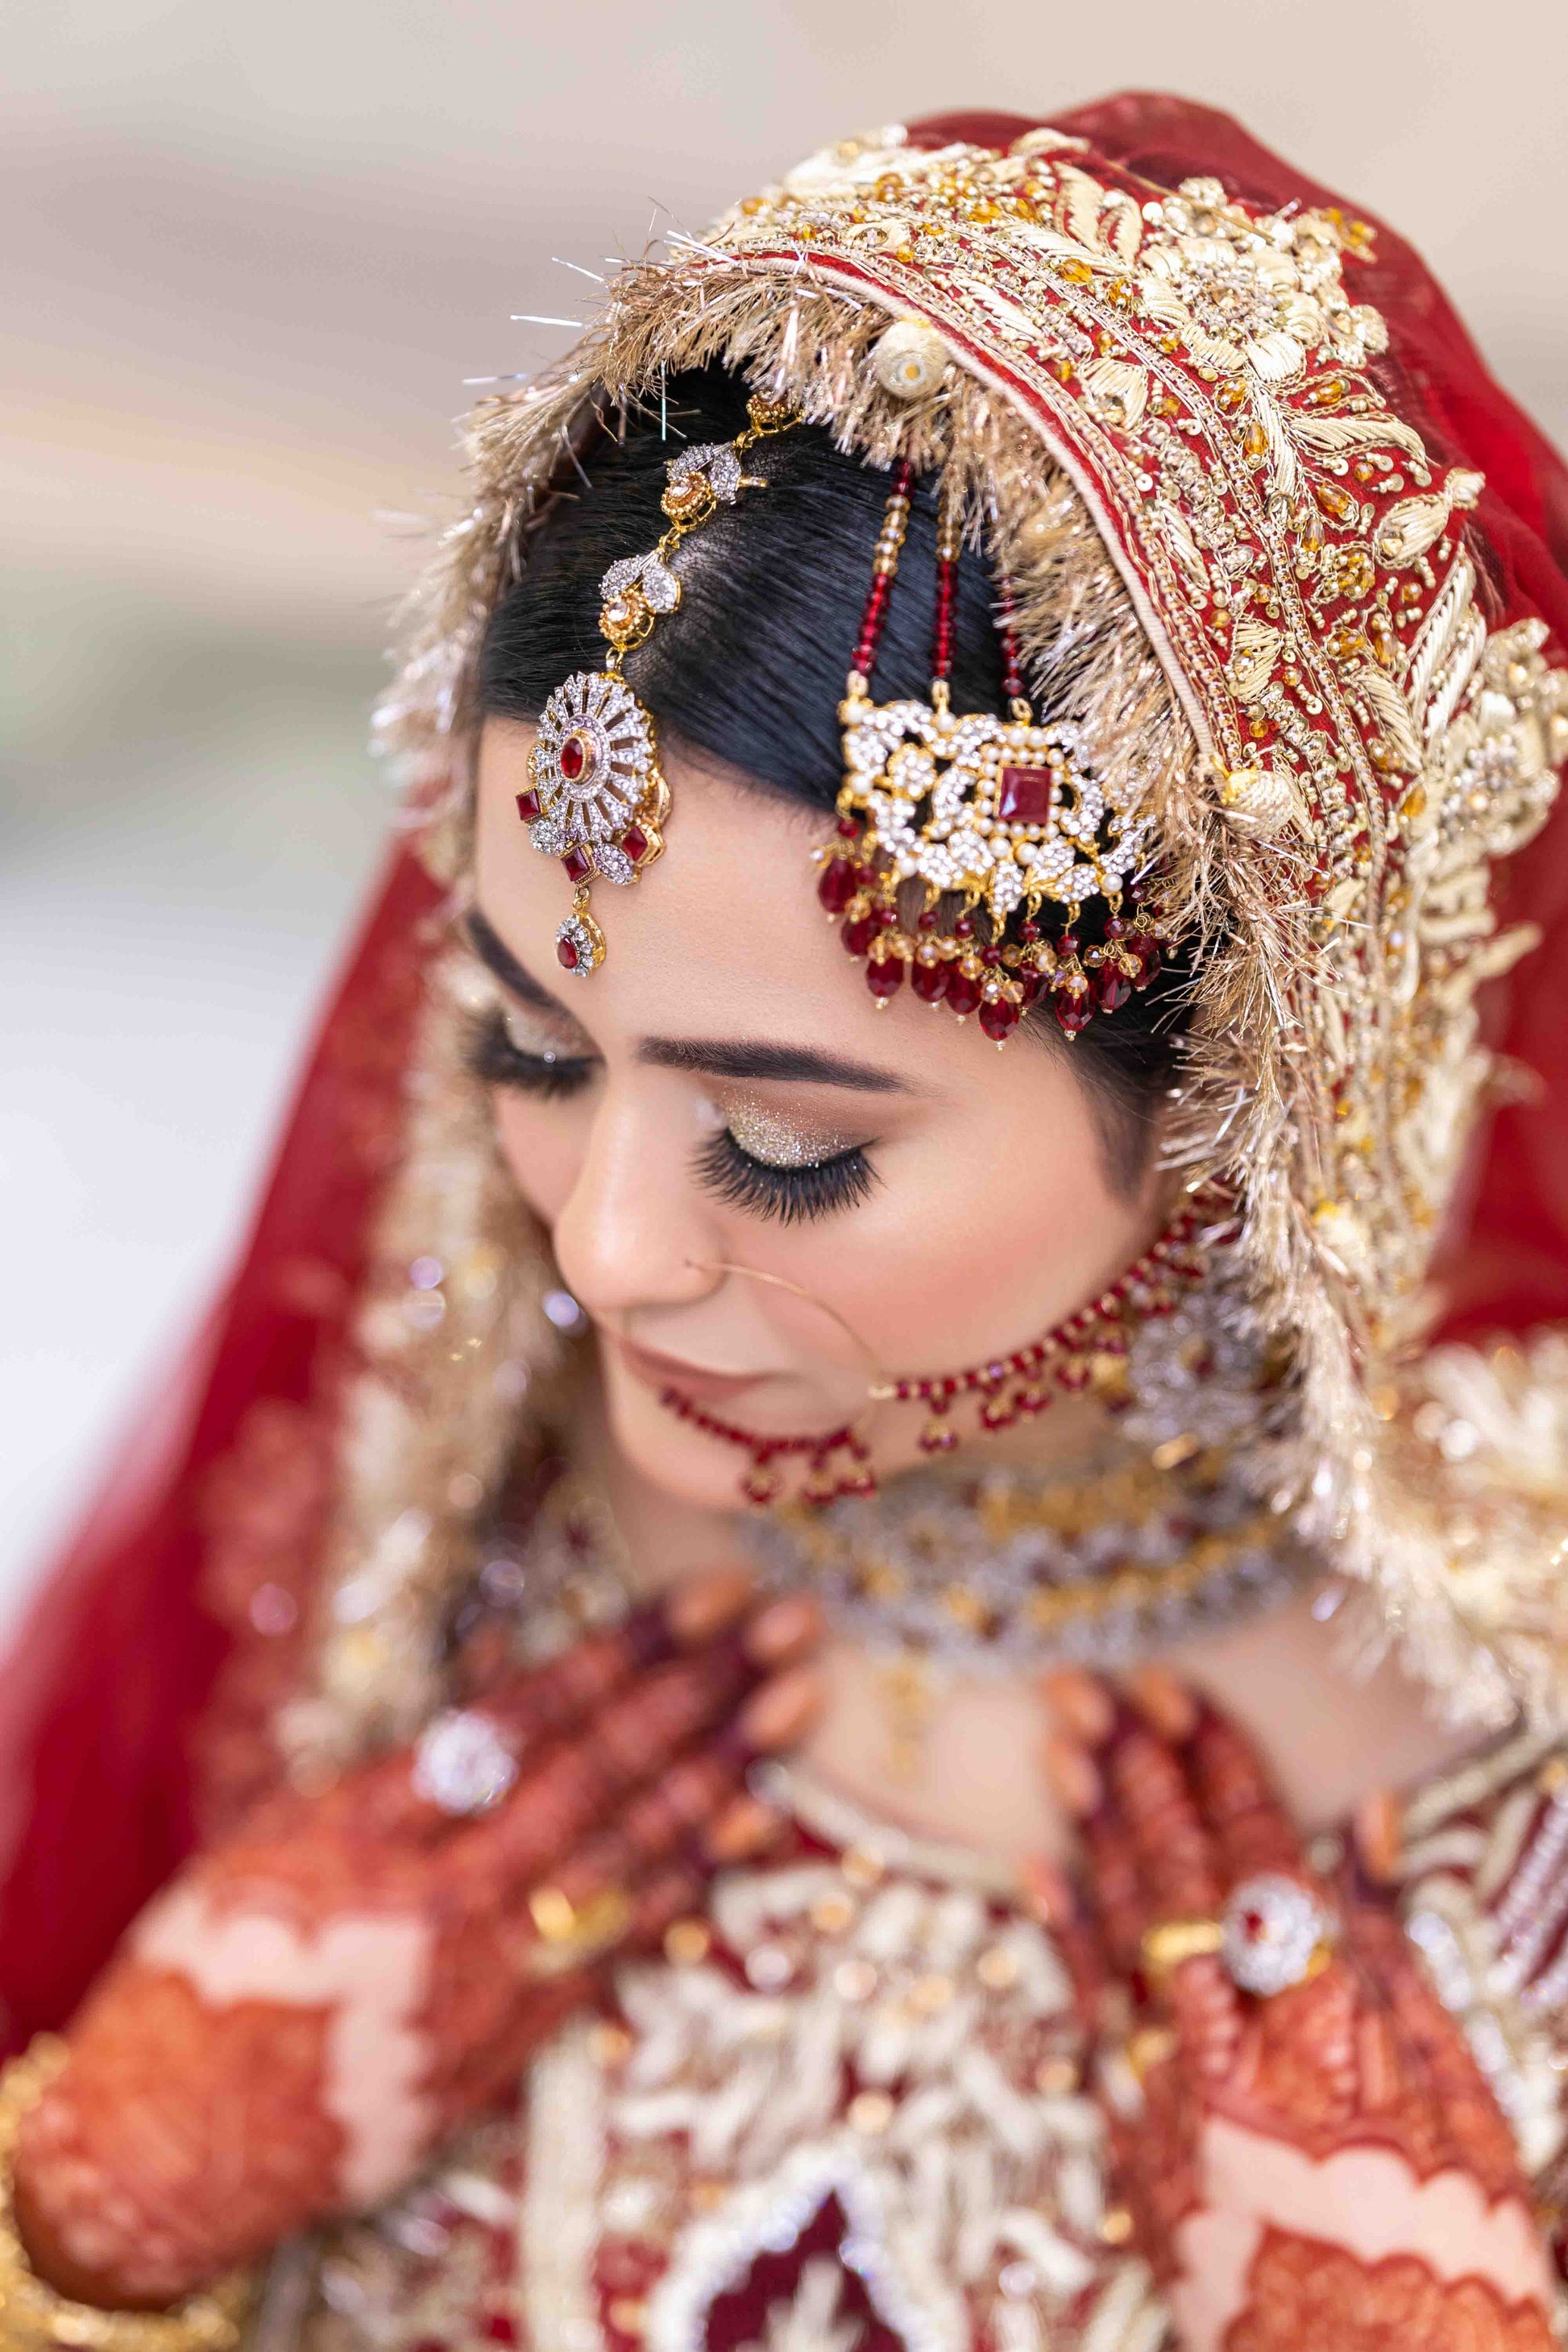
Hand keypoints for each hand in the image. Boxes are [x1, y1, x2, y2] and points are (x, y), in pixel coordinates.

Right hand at [15, 1572, 819, 2310]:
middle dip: (700, 1691)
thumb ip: (390, 1762)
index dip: (623, 1651)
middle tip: (790, 1625)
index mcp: (358, 1829)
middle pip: (594, 1774)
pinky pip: (615, 1948)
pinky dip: (689, 1883)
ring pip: (623, 1856)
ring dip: (722, 1772)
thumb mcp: (269, 1836)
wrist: (165, 2147)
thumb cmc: (206, 1969)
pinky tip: (753, 1828)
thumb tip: (494, 1668)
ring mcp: (475, 1979)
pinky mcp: (502, 2046)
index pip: (521, 1720)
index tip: (702, 1596)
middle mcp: (429, 1900)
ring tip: (797, 1704)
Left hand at [1040, 1671, 1556, 2351]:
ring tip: (1062, 1739)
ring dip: (1090, 1826)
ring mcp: (1172, 2101)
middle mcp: (1235, 2053)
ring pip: (1119, 1931)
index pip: (1257, 1859)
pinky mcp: (1138, 2149)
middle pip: (1171, 1877)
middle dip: (1133, 1769)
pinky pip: (1087, 2017)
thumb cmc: (1448, 2248)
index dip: (1215, 1767)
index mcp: (1328, 2030)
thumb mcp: (1461, 2096)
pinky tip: (1040, 1865)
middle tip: (1095, 1683)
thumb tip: (1363, 1825)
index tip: (1182, 1691)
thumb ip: (1396, 1955)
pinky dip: (1064, 1935)